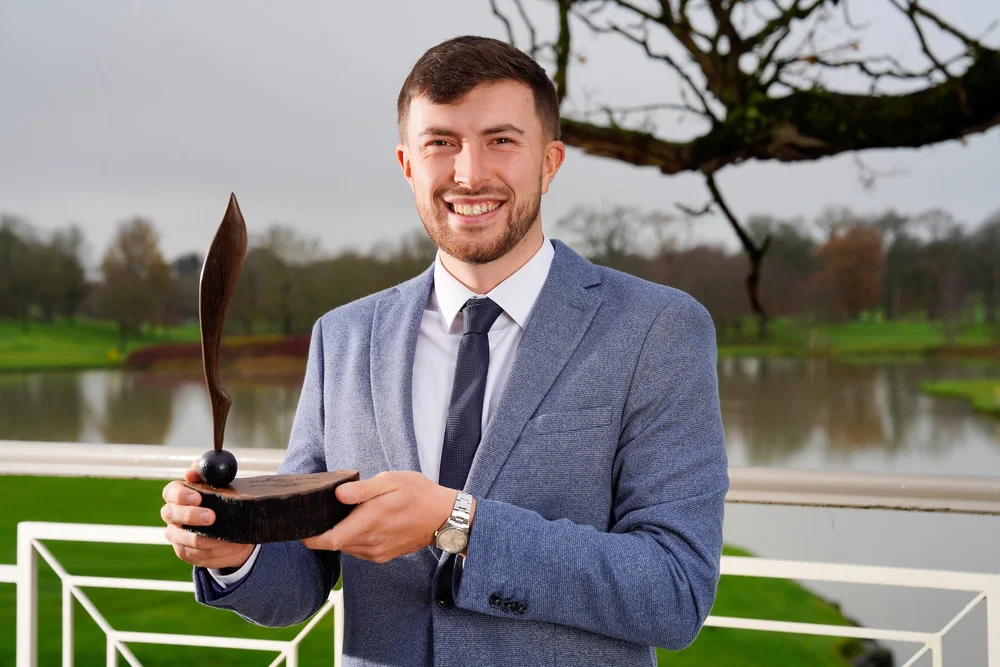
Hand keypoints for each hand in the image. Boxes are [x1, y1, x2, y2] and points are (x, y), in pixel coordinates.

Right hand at [161, 460, 255, 569]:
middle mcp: (173, 516)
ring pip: (185, 539)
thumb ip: (206, 474)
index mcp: (178, 496)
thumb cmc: (221, 501)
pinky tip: (230, 546)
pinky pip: (199, 555)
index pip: (171, 492)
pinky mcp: (186, 553)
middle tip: (211, 517)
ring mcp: (177, 536)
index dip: (181, 495)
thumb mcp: (218, 484)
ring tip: (228, 537)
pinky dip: (217, 551)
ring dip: (209, 538)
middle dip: (191, 516)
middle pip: (172, 515)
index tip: (198, 497)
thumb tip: (193, 470)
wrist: (231, 527)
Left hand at [302, 471, 465, 562]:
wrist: (444, 517)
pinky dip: (353, 539)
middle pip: (334, 544)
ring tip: (344, 515)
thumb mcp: (392, 481)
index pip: (329, 540)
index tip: (300, 527)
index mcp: (369, 521)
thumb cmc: (418, 494)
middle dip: (324, 532)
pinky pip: (359, 550)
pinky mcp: (383, 556)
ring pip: (345, 548)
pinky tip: (362, 523)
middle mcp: (371, 542)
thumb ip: (363, 489)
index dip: (310, 537)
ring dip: (340, 535)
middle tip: (320, 513)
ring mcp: (377, 552)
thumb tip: (337, 494)